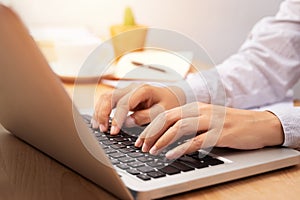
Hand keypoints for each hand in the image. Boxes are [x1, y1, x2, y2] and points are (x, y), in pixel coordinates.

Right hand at [92, 84, 185, 133]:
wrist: (172, 95)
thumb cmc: (169, 103)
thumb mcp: (163, 112)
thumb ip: (145, 117)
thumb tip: (128, 122)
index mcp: (143, 90)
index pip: (124, 103)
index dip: (117, 118)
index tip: (114, 131)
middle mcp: (132, 88)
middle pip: (110, 97)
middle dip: (103, 113)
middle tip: (103, 130)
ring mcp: (126, 91)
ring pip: (106, 97)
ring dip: (99, 111)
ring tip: (98, 127)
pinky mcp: (123, 96)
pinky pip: (108, 101)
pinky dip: (101, 110)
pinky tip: (98, 121)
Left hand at [135, 102, 283, 158]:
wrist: (258, 124)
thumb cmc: (231, 123)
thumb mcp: (207, 119)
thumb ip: (190, 123)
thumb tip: (168, 135)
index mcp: (195, 107)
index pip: (166, 114)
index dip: (150, 126)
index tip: (140, 139)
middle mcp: (200, 111)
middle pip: (168, 118)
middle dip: (151, 133)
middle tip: (141, 146)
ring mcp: (210, 121)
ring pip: (179, 128)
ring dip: (162, 140)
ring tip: (152, 151)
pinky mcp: (219, 133)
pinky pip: (196, 141)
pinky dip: (180, 148)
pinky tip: (171, 155)